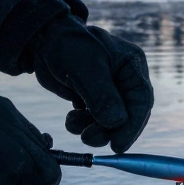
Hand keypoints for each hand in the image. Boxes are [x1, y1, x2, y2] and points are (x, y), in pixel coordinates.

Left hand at [29, 17, 152, 152]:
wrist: (42, 39)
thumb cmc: (67, 44)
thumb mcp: (86, 68)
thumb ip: (103, 96)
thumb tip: (117, 123)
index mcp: (132, 65)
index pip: (141, 101)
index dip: (132, 126)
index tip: (118, 145)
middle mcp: (124, 80)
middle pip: (128, 115)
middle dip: (110, 130)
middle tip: (89, 139)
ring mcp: (109, 91)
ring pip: (110, 122)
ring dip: (94, 130)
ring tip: (73, 124)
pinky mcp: (93, 99)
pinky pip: (95, 121)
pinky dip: (83, 125)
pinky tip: (71, 119)